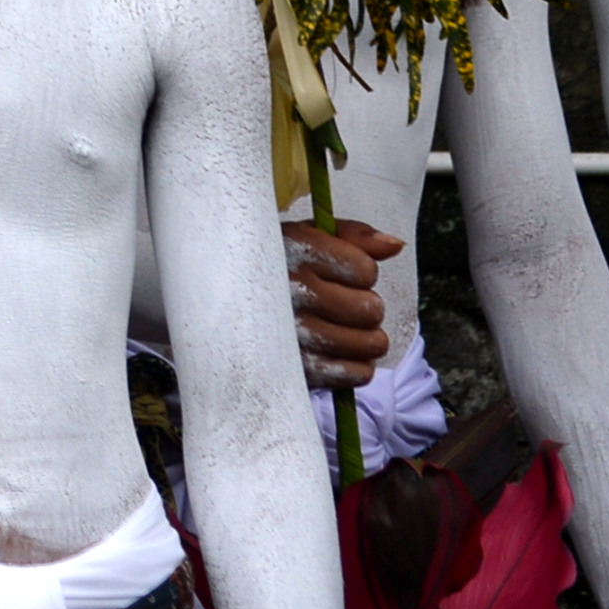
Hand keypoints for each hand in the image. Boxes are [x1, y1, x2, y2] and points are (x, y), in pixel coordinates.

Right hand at [285, 217, 402, 389]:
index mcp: (293, 252)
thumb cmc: (270, 264)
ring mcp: (293, 334)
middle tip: (339, 303)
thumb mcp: (303, 235)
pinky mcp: (297, 370)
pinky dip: (354, 365)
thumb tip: (395, 246)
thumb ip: (353, 235)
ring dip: (364, 337)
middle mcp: (291, 292)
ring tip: (339, 326)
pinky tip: (333, 350)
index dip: (359, 270)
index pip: (365, 269)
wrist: (213, 299)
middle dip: (363, 305)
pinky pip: (357, 373)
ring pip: (371, 344)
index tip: (336, 272)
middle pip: (371, 309)